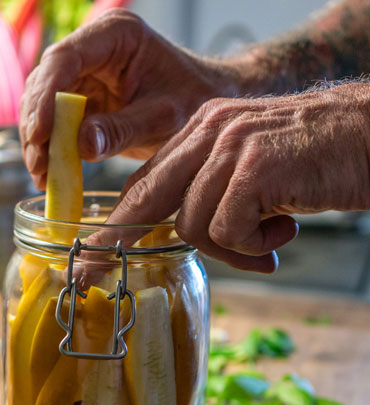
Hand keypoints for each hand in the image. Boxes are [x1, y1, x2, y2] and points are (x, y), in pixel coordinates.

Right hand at [19, 9, 244, 188]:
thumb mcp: (163, 118)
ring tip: (42, 175)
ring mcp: (86, 72)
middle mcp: (94, 47)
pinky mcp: (84, 97)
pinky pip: (57, 121)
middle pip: (46, 81)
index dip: (46, 97)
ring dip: (38, 140)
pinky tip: (49, 173)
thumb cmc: (195, 100)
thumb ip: (122, 130)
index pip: (65, 59)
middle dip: (37, 125)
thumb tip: (81, 146)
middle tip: (38, 164)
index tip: (40, 135)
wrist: (208, 103)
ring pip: (44, 103)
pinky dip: (51, 147)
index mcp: (116, 35)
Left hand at [102, 82, 369, 271]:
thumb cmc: (314, 163)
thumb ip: (213, 196)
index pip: (147, 181)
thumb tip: (182, 236)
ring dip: (233, 248)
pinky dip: (255, 245)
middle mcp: (210, 132)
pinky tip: (286, 229)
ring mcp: (230, 147)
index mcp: (203, 131)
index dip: (118, 222)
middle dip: (116, 243)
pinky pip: (228, 231)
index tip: (90, 255)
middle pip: (147, 199)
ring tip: (272, 239)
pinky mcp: (253, 168)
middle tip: (89, 274)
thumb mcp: (252, 174)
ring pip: (194, 226)